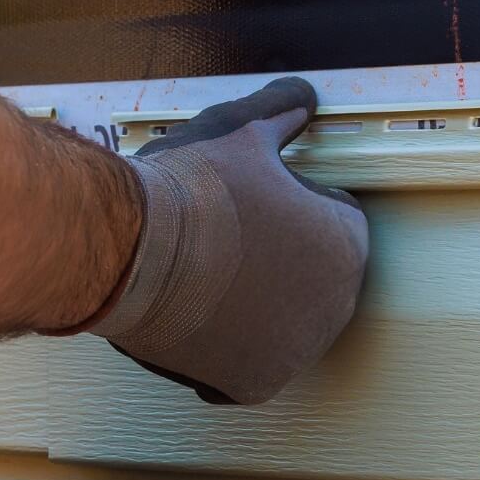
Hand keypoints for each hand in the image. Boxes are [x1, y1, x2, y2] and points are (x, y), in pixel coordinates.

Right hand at [85, 76, 369, 404]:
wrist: (131, 251)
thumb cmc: (191, 189)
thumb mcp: (241, 128)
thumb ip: (283, 109)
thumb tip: (302, 96)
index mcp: (349, 242)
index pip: (327, 218)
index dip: (284, 202)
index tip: (248, 201)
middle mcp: (338, 304)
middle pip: (304, 274)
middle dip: (271, 257)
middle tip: (220, 237)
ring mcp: (298, 350)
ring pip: (276, 320)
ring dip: (249, 303)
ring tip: (201, 275)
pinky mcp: (256, 383)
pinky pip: (245, 365)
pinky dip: (222, 349)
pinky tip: (195, 318)